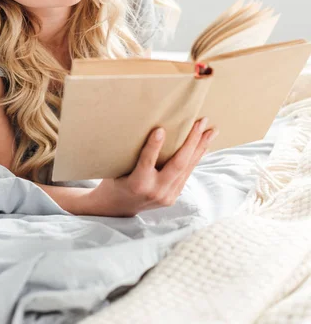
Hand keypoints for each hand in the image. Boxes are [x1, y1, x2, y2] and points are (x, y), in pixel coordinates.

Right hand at [89, 117, 218, 216]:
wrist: (118, 206)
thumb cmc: (116, 178)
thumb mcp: (119, 166)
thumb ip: (134, 152)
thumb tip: (150, 127)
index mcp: (137, 183)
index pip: (147, 162)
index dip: (153, 146)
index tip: (159, 129)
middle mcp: (154, 191)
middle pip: (177, 164)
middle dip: (191, 141)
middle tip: (200, 122)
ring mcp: (166, 196)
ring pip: (187, 169)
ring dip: (200, 147)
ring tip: (212, 130)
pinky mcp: (173, 197)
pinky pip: (187, 174)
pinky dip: (196, 158)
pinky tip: (204, 145)